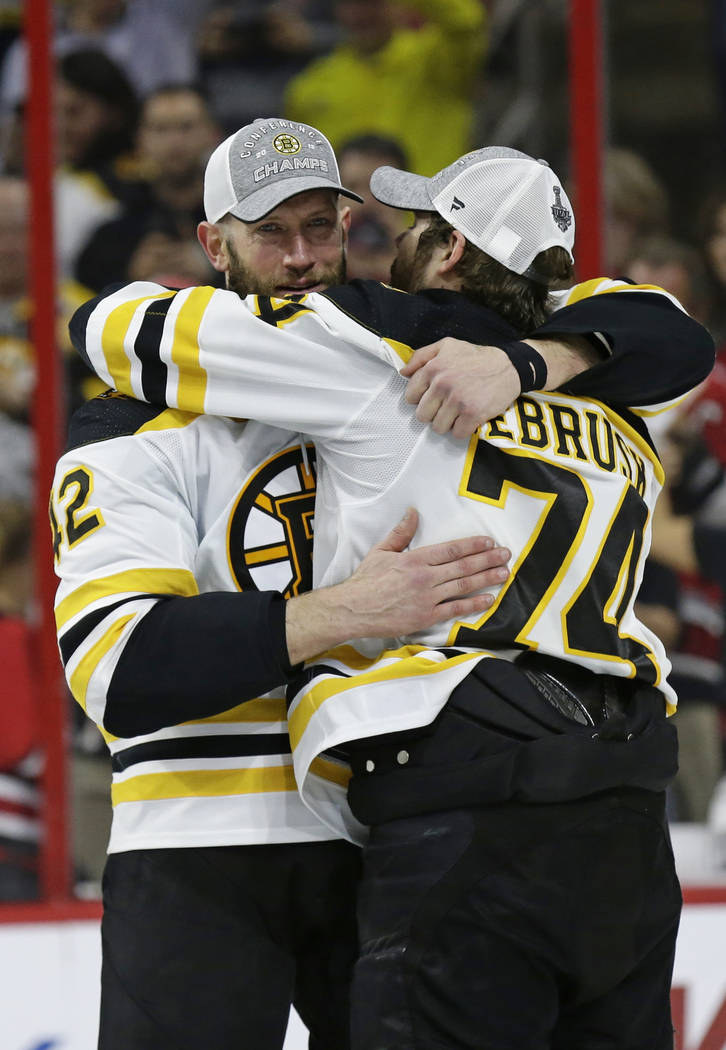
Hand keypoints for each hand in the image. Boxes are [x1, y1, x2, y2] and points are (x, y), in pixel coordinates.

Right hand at [284, 508, 509, 663]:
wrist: (353, 610)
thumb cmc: (365, 581)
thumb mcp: (381, 551)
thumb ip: (401, 533)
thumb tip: (413, 512)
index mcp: (415, 559)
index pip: (451, 549)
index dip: (473, 545)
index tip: (489, 542)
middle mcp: (425, 577)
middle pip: (463, 566)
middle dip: (487, 560)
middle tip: (506, 555)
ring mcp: (427, 598)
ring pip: (464, 586)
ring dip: (487, 579)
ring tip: (504, 573)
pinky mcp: (426, 617)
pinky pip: (455, 609)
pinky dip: (474, 604)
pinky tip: (489, 599)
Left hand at [401, 338, 519, 438]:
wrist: (509, 366)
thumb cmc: (477, 357)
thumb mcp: (447, 345)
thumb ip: (421, 356)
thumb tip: (403, 372)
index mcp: (433, 368)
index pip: (411, 396)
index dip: (421, 399)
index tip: (433, 398)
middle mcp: (442, 384)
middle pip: (423, 416)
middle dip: (434, 413)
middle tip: (447, 406)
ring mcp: (457, 401)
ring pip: (438, 427)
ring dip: (448, 423)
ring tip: (458, 412)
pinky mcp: (473, 414)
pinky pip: (457, 434)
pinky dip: (463, 430)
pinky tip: (469, 418)